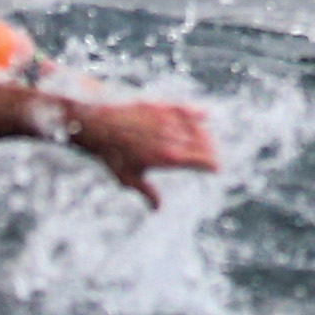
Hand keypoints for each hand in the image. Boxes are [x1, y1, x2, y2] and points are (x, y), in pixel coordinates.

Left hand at [69, 100, 219, 203]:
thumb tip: (158, 209)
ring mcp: (169, 120)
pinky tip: (205, 114)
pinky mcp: (163, 105)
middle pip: (204, 144)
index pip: (201, 161)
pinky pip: (187, 109)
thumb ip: (147, 192)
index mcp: (168, 158)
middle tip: (212, 157)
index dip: (212, 165)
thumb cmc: (111, 154)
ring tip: (208, 141)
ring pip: (198, 127)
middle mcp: (173, 138)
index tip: (216, 169)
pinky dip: (199, 112)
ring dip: (206, 135)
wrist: (98, 124)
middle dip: (211, 151)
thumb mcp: (128, 178)